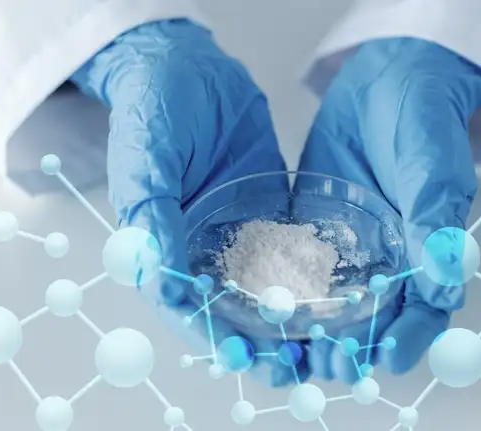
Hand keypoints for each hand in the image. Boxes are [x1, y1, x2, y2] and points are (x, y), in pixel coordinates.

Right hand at [70, 19, 307, 386]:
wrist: (189, 67)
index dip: (208, 333)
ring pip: (260, 291)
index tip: (240, 355)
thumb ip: (154, 213)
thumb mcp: (146, 156)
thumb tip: (163, 276)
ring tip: (318, 348)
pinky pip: (287, 253)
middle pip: (226, 309)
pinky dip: (306, 281)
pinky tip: (333, 298)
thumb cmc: (155, 107)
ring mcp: (234, 234)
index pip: (182, 303)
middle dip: (256, 341)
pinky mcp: (265, 215)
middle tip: (290, 367)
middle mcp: (198, 248)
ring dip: (285, 323)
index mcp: (161, 243)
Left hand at [296, 37, 480, 382]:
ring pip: (334, 303)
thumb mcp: (433, 171)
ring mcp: (349, 247)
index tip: (387, 358)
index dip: (409, 338)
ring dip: (318, 331)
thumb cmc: (424, 123)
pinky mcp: (314, 228)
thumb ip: (435, 225)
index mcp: (428, 252)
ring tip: (298, 350)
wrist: (386, 81)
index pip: (424, 310)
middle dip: (357, 346)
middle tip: (334, 363)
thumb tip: (444, 287)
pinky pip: (299, 267)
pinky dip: (287, 292)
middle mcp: (389, 258)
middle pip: (375, 318)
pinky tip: (267, 306)